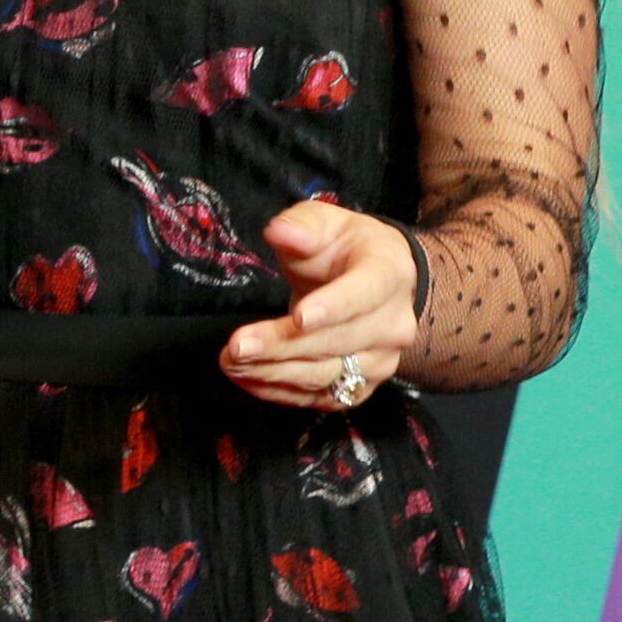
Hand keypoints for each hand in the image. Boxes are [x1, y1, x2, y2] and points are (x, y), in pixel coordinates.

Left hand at [219, 201, 417, 409]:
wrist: (378, 282)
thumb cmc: (346, 248)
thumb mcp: (326, 223)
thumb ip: (302, 226)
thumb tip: (280, 232)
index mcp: (388, 274)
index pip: (364, 294)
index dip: (332, 307)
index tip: (298, 316)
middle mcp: (392, 324)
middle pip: (336, 341)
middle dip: (282, 345)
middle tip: (236, 346)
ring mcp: (380, 361)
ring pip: (324, 375)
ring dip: (273, 372)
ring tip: (230, 362)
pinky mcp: (361, 387)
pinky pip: (318, 397)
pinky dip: (278, 391)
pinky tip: (245, 378)